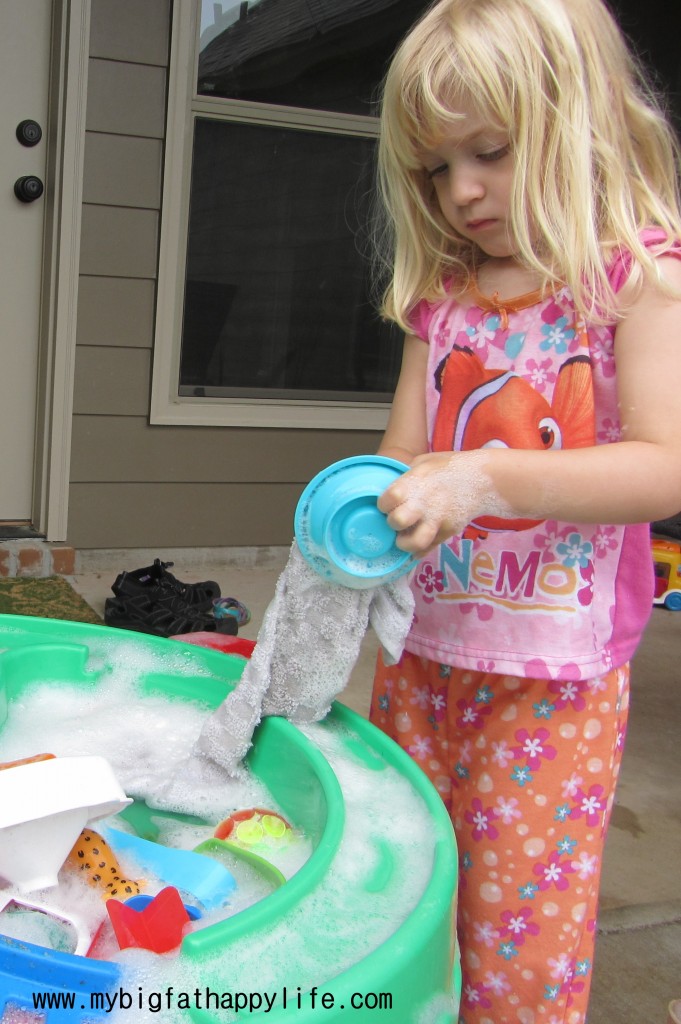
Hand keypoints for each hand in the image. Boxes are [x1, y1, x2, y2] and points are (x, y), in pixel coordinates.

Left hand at [377, 450, 509, 555]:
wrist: (482, 479)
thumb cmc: (449, 467)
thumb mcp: (423, 463)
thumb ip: (405, 478)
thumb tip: (388, 490)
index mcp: (416, 482)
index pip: (389, 498)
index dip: (384, 503)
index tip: (387, 503)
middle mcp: (425, 503)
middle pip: (397, 521)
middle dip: (392, 523)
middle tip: (396, 520)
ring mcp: (438, 520)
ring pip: (415, 543)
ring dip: (405, 543)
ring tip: (405, 536)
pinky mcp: (448, 532)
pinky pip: (429, 548)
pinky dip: (419, 550)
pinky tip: (416, 543)